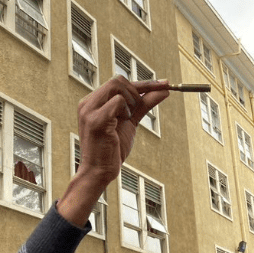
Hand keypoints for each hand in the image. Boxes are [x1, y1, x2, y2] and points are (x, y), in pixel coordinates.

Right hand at [58, 76, 168, 226]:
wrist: (100, 172)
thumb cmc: (112, 149)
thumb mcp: (131, 122)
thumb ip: (144, 104)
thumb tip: (163, 90)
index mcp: (94, 102)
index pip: (119, 82)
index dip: (144, 83)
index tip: (165, 84)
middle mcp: (88, 103)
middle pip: (118, 80)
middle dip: (137, 92)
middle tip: (137, 111)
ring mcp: (89, 110)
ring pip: (118, 87)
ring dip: (130, 102)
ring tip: (126, 119)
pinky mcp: (96, 120)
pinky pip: (118, 102)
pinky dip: (126, 111)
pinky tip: (120, 125)